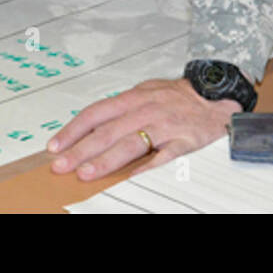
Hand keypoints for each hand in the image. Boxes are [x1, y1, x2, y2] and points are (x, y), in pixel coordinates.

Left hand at [46, 76, 240, 180]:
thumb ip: (123, 109)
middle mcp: (146, 110)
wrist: (217, 96)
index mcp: (134, 98)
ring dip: (105, 160)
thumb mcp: (147, 94)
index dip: (73, 130)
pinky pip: (163, 156)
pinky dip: (147, 168)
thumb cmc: (179, 97)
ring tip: (85, 173)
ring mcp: (165, 125)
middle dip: (80, 150)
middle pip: (107, 131)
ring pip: (130, 144)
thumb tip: (93, 126)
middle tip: (61, 165)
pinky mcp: (185, 140)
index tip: (55, 146)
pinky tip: (130, 179)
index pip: (96, 113)